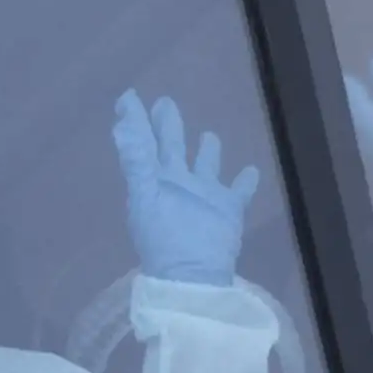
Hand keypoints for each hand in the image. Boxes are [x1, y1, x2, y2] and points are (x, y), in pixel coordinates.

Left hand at [113, 91, 258, 286]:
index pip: (143, 143)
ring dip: (208, 152)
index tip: (129, 96)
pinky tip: (250, 170)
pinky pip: (239, 191)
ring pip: (205, 167)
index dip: (136, 121)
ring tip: (210, 135)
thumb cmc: (167, 236)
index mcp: (154, 180)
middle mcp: (177, 184)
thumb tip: (122, 122)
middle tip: (166, 102)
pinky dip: (245, 181)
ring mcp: (204, 197)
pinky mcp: (228, 210)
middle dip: (169, 126)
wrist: (194, 276)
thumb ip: (136, 158)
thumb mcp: (146, 194)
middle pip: (172, 149)